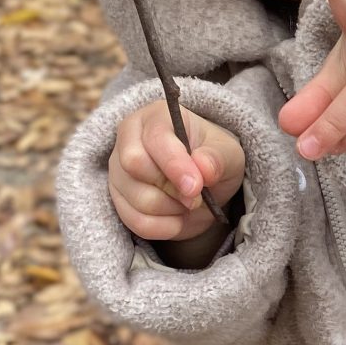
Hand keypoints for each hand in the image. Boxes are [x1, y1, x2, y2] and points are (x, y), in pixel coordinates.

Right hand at [109, 101, 244, 240]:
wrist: (202, 181)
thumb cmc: (212, 157)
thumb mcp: (227, 153)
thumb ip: (217, 158)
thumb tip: (203, 168)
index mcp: (155, 117)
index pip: (155, 139)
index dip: (175, 165)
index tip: (196, 187)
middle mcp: (128, 139)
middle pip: (135, 166)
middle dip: (172, 189)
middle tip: (196, 195)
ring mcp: (118, 171)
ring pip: (138, 199)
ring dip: (173, 209)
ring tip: (188, 202)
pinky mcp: (118, 200)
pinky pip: (136, 222)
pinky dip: (164, 227)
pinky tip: (178, 216)